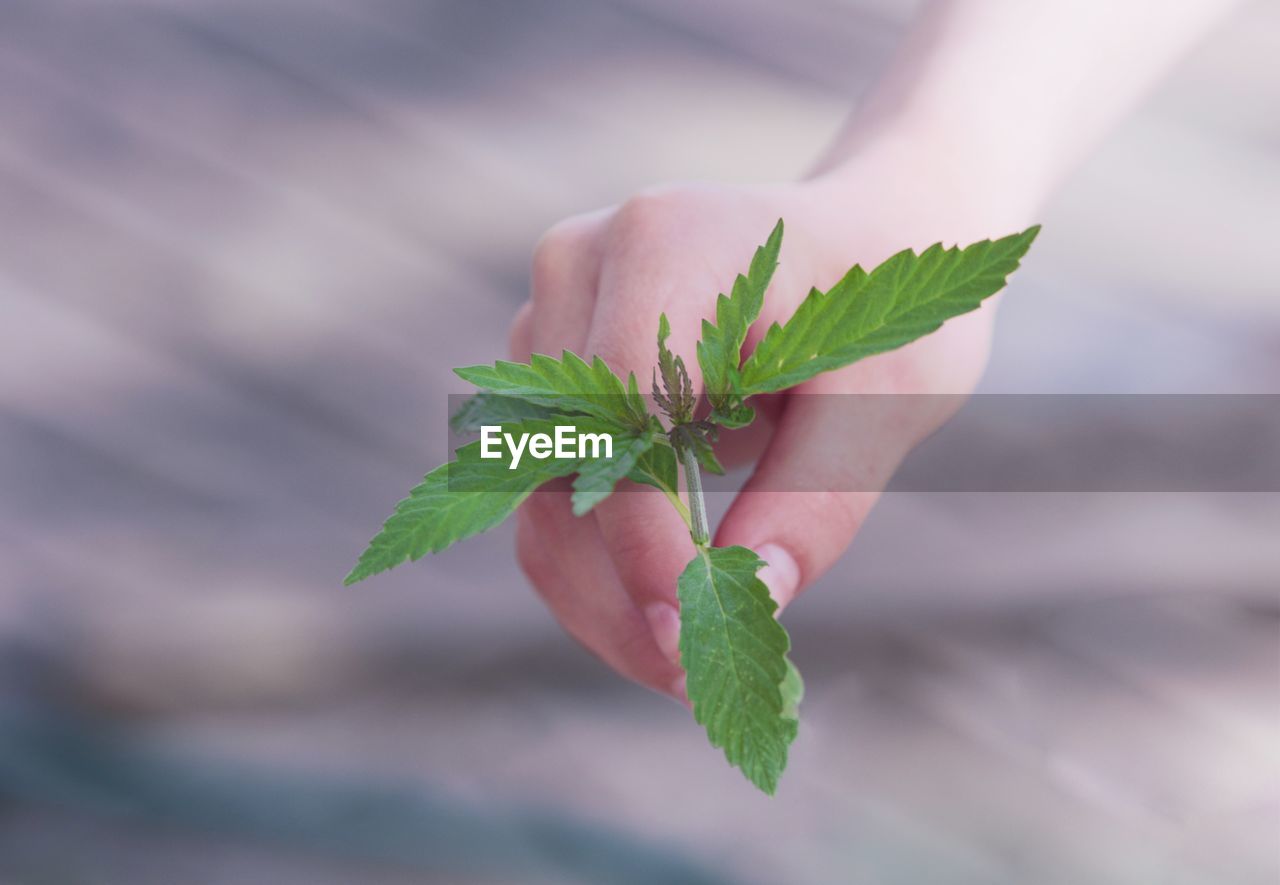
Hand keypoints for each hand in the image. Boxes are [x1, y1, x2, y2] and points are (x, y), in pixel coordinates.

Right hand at [507, 142, 1035, 698]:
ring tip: (685, 664)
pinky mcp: (556, 365)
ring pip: (533, 488)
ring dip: (597, 590)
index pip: (619, 408)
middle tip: (691, 681)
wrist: (871, 234)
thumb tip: (756, 601)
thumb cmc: (894, 305)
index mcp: (668, 240)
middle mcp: (581, 266)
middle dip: (615, 587)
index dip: (643, 531)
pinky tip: (663, 614)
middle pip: (558, 461)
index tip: (692, 630)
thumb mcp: (890, 397)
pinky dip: (596, 562)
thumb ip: (819, 495)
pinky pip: (548, 484)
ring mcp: (555, 312)